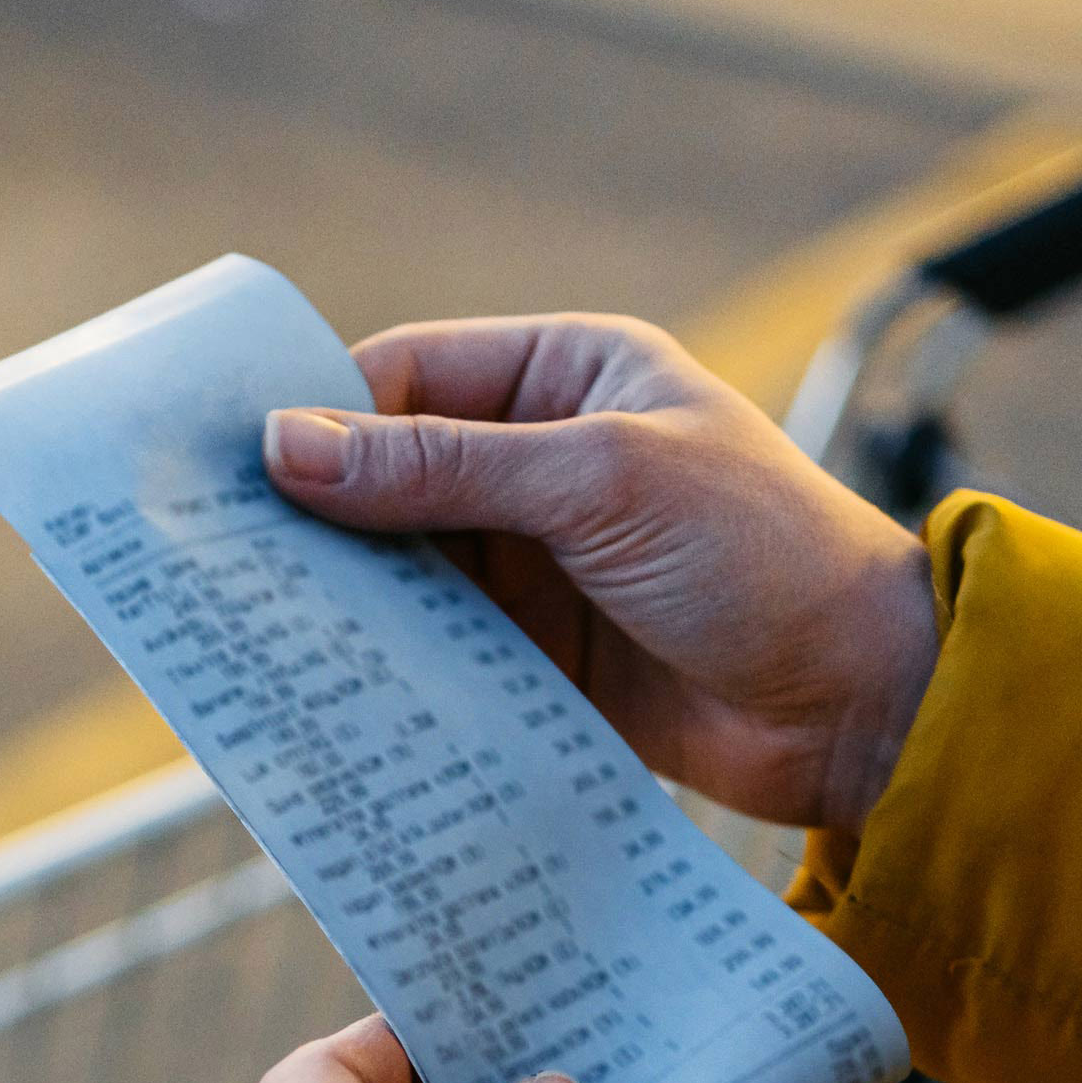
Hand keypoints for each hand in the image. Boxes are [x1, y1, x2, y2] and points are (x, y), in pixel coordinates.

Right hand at [265, 314, 936, 834]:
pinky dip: (389, 668)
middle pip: (391, 478)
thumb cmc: (765, 556)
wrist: (866, 705)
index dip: (320, 418)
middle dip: (316, 519)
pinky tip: (328, 689)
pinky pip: (442, 652)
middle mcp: (546, 462)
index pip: (408, 377)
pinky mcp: (544, 657)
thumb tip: (289, 447)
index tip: (231, 469)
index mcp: (570, 376)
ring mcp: (542, 564)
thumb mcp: (598, 484)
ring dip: (346, 602)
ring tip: (251, 631)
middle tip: (215, 559)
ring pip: (407, 572)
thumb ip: (443, 468)